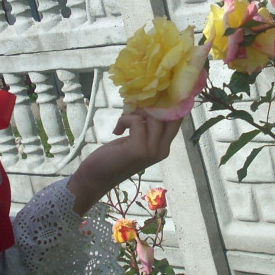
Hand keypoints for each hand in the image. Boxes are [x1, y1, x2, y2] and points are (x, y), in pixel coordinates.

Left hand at [66, 110, 182, 213]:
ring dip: (136, 113)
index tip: (150, 98)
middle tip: (135, 109)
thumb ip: (147, 127)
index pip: (177, 119)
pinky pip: (135, 121)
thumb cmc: (115, 156)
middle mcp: (162, 150)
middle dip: (153, 105)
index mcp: (164, 147)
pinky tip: (117, 131)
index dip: (168, 104)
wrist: (97, 177)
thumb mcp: (136, 140)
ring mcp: (152, 151)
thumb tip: (150, 101)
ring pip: (154, 117)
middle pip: (168, 115)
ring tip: (124, 120)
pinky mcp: (138, 150)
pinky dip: (124, 120)